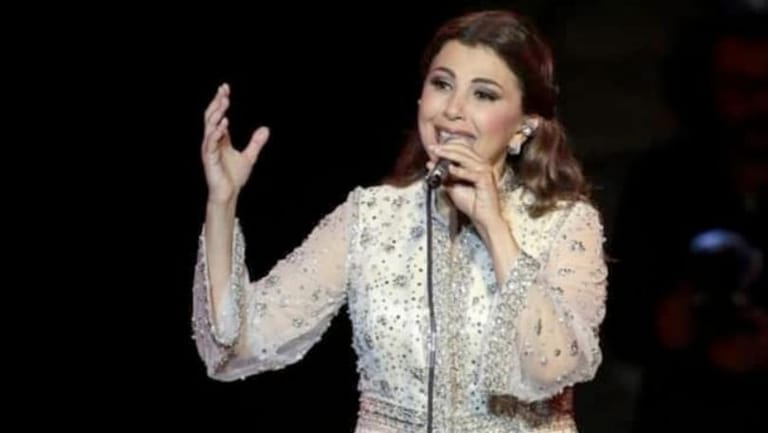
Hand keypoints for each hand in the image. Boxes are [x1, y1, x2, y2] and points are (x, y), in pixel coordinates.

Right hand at [202, 83, 269, 204]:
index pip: (218, 116)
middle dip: (217, 103)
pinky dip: (217, 132)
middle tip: (224, 91)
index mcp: (220, 139)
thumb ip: (256, 142)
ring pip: (209, 127)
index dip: (221, 102)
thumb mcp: (249, 156)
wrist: (229, 193)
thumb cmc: (234, 177)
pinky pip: (211, 142)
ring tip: (224, 102)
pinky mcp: (209, 158)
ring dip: (216, 114)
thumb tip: (266, 129)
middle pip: (211, 117)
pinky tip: (224, 123)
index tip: (225, 88)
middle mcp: (212, 142)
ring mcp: (209, 149)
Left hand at [426, 143, 503, 231]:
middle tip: (433, 148)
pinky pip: (472, 173)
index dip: (447, 146)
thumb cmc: (472, 204)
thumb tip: (431, 165)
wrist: (483, 218)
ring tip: (438, 155)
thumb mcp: (453, 188)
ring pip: (467, 158)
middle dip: (446, 148)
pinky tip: (450, 169)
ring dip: (451, 155)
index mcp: (476, 164)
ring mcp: (486, 172)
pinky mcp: (486, 181)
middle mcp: (482, 165)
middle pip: (464, 149)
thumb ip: (443, 176)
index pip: (462, 148)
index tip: (433, 148)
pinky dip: (460, 171)